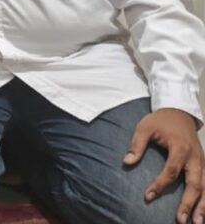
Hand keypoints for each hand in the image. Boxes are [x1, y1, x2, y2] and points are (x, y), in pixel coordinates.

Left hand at [124, 108, 203, 223]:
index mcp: (180, 147)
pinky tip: (203, 213)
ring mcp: (202, 162)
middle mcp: (196, 157)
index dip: (160, 184)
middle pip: (195, 183)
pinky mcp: (204, 165)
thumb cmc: (160, 121)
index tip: (147, 196)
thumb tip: (127, 162)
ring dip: (203, 205)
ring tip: (197, 223)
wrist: (179, 112)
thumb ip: (136, 144)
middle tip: (181, 220)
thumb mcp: (144, 127)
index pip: (171, 170)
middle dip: (189, 203)